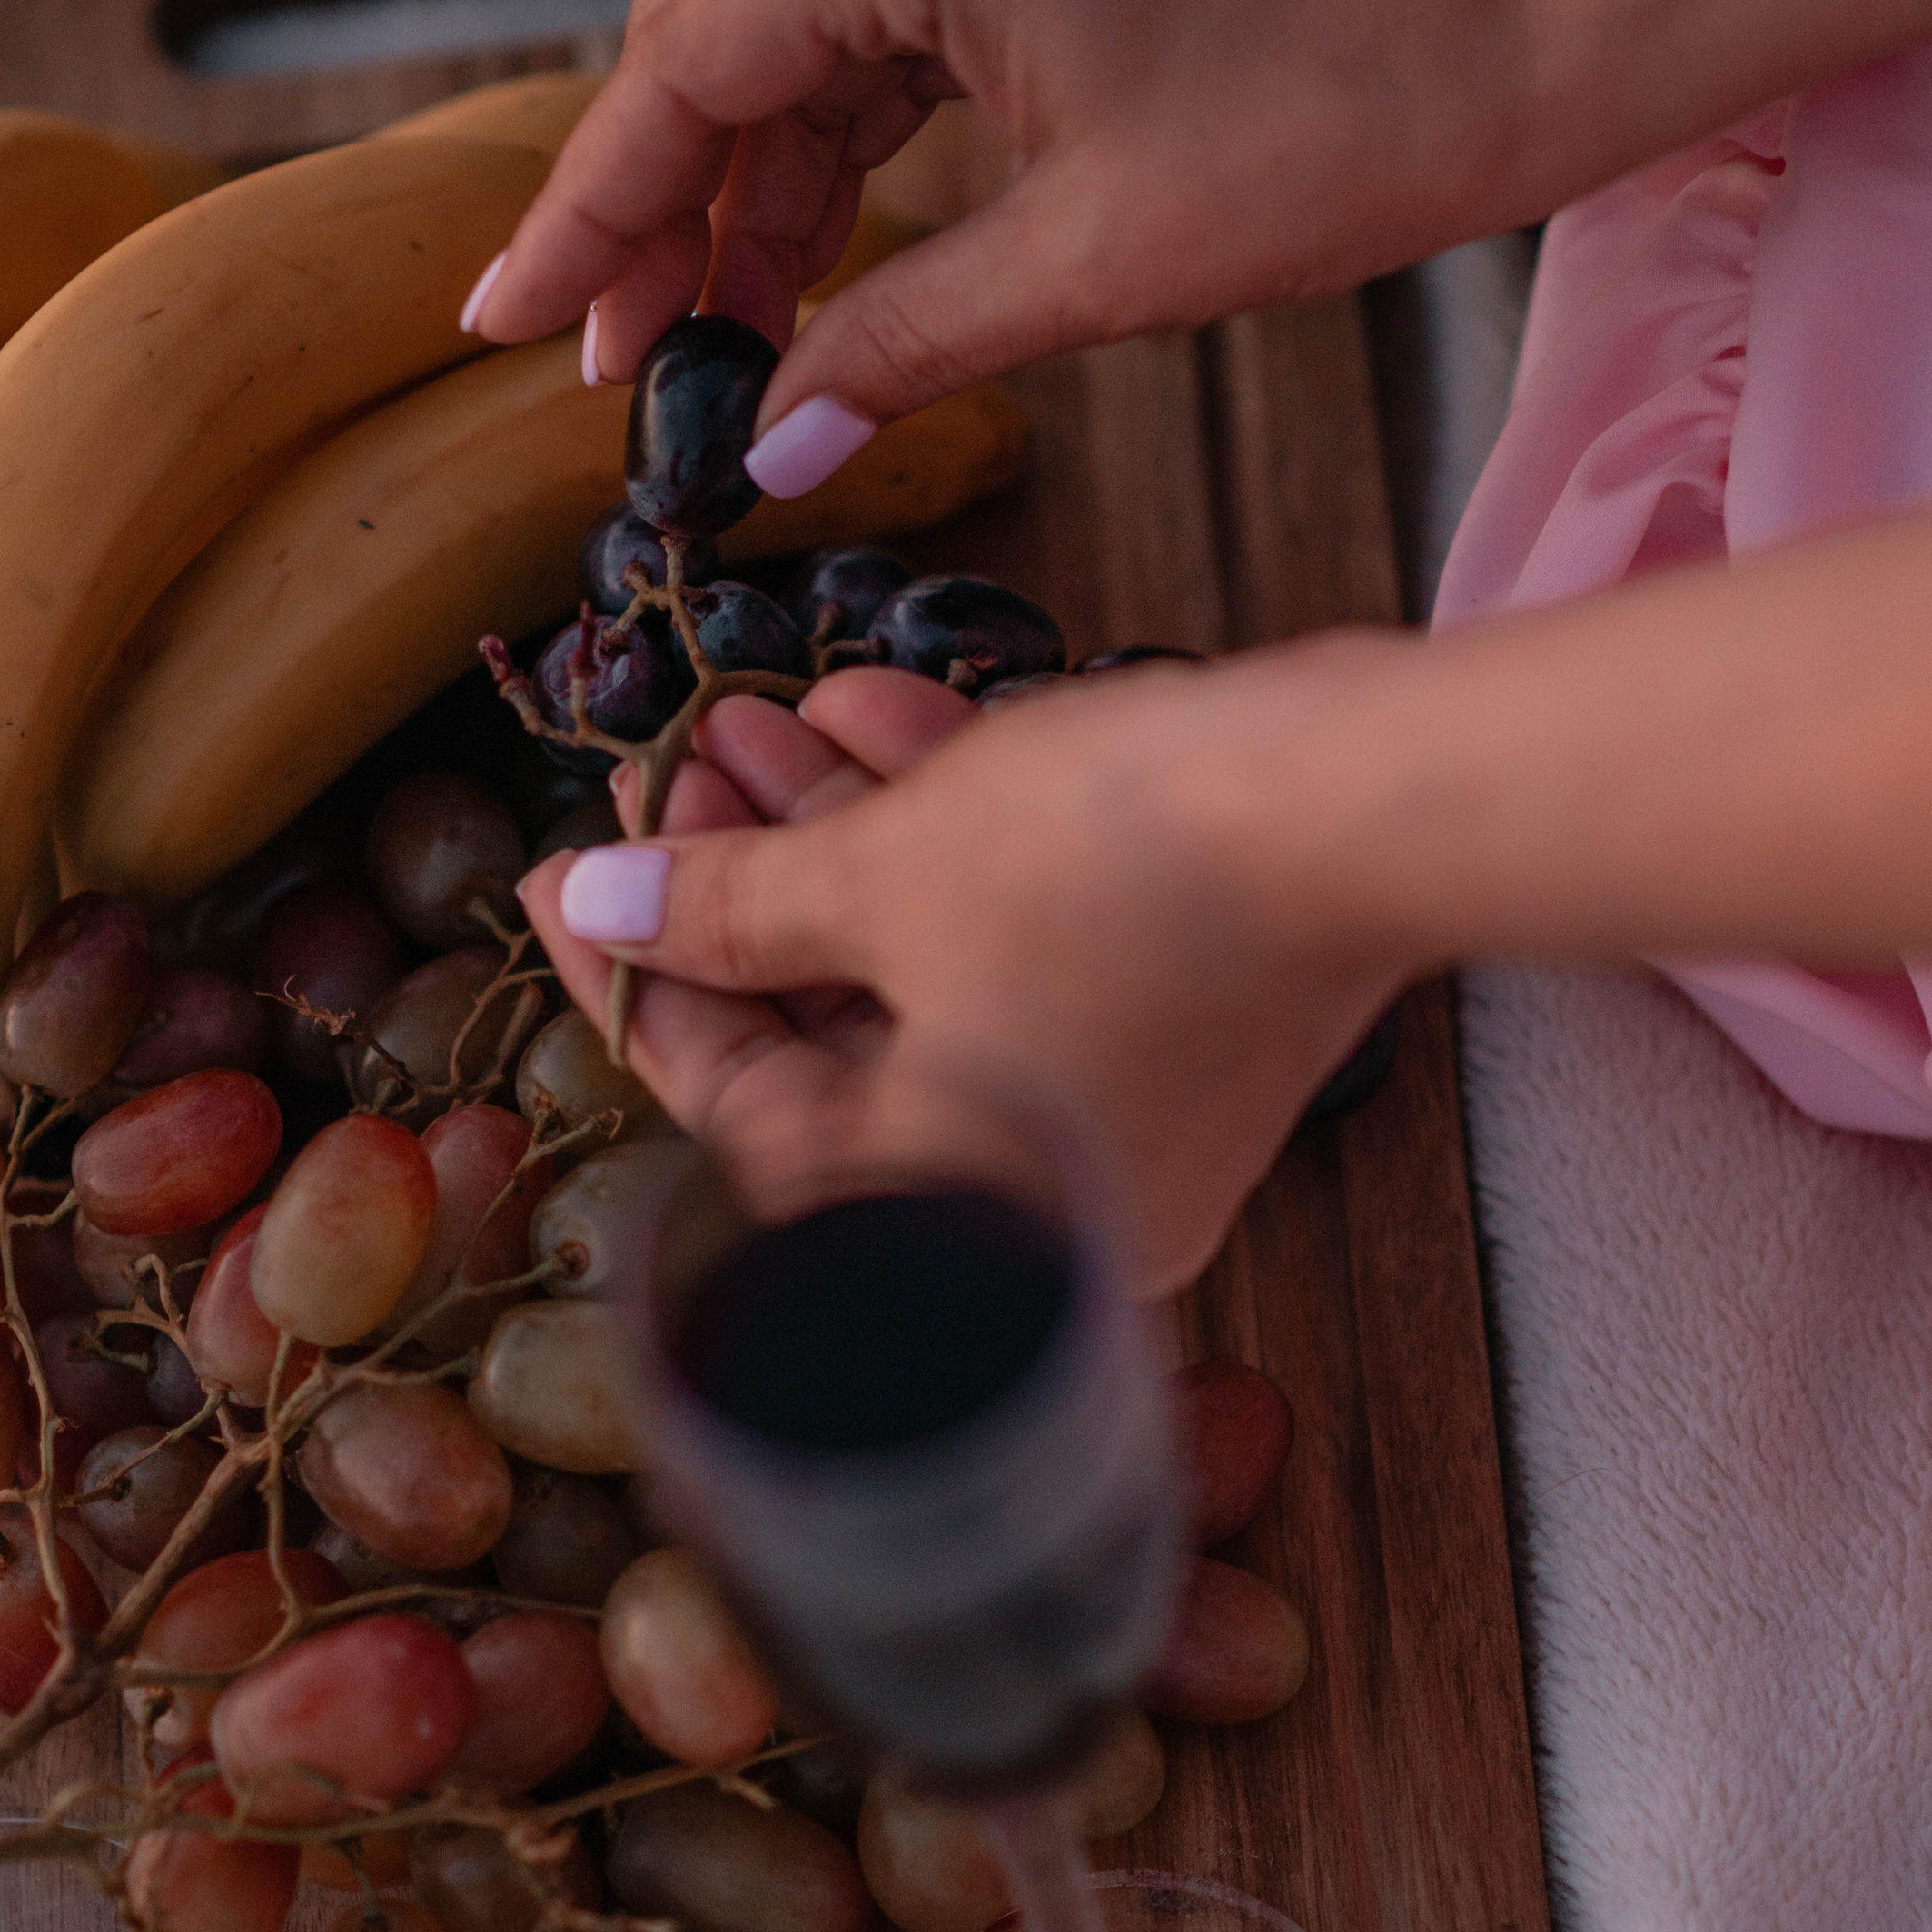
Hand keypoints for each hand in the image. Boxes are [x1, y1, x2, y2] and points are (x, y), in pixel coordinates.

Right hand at [468, 0, 1546, 461]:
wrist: (1519, 33)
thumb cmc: (1335, 134)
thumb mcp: (1092, 268)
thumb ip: (902, 349)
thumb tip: (768, 455)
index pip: (686, 64)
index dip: (588, 210)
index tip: (506, 322)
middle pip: (710, 35)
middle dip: (648, 206)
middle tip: (603, 362)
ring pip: (791, 45)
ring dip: (742, 197)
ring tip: (706, 352)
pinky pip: (879, 42)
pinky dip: (833, 159)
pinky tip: (808, 279)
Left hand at [518, 649, 1413, 1296]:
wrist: (1357, 802)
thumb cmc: (1114, 868)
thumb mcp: (880, 872)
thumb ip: (726, 906)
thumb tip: (606, 906)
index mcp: (940, 1220)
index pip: (735, 1105)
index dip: (639, 974)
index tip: (574, 872)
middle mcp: (1037, 1205)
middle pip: (835, 1037)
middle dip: (744, 885)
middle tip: (672, 770)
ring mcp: (1121, 1117)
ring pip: (931, 976)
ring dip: (836, 841)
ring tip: (757, 712)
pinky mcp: (1186, 1027)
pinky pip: (1028, 948)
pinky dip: (951, 844)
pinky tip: (876, 711)